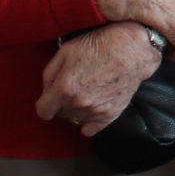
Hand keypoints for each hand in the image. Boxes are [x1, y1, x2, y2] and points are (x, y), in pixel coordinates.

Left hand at [36, 22, 162, 135]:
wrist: (132, 50)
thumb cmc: (98, 45)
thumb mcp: (66, 50)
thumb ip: (49, 74)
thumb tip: (46, 91)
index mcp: (64, 88)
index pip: (42, 111)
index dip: (45, 103)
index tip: (51, 96)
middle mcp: (78, 104)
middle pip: (60, 115)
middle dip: (61, 103)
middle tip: (74, 85)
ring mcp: (94, 112)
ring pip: (74, 120)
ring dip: (75, 110)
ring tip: (86, 92)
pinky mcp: (109, 116)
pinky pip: (89, 130)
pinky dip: (87, 121)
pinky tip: (92, 107)